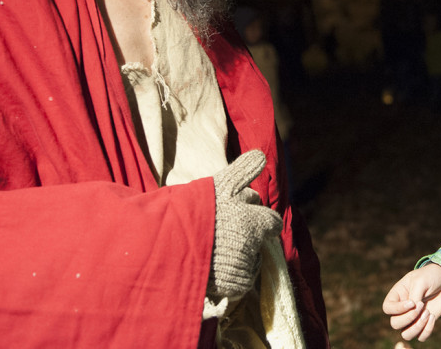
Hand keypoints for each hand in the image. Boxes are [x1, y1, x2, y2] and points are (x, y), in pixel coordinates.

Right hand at [208, 150, 282, 301]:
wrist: (168, 246)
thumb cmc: (194, 209)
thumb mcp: (220, 185)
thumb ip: (243, 171)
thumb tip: (261, 155)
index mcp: (253, 219)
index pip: (272, 221)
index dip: (259, 219)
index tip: (246, 218)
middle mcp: (253, 243)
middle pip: (260, 241)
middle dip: (251, 237)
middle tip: (229, 234)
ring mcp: (244, 265)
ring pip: (251, 260)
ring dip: (240, 255)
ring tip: (214, 249)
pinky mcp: (236, 284)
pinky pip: (242, 280)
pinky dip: (232, 276)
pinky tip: (213, 266)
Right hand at [382, 264, 440, 341]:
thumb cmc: (431, 277)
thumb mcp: (420, 281)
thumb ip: (414, 296)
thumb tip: (413, 310)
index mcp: (397, 295)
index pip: (387, 308)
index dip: (397, 309)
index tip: (412, 302)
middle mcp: (402, 309)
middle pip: (395, 323)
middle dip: (409, 318)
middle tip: (421, 306)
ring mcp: (413, 318)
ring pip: (406, 334)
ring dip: (417, 327)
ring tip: (428, 313)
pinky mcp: (424, 324)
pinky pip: (421, 337)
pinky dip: (427, 330)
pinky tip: (433, 317)